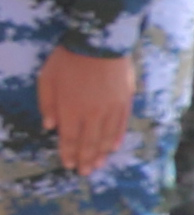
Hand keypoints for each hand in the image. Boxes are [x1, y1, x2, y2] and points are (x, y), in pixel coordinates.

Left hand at [33, 48, 131, 172]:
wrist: (100, 42)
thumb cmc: (68, 59)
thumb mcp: (47, 79)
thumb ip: (47, 104)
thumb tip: (50, 126)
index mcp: (71, 110)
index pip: (69, 138)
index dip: (68, 153)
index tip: (69, 166)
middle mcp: (92, 114)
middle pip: (89, 142)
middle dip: (86, 159)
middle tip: (85, 173)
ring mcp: (111, 108)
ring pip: (107, 136)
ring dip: (102, 152)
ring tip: (99, 164)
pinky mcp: (125, 100)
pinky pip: (122, 123)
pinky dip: (117, 137)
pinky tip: (114, 146)